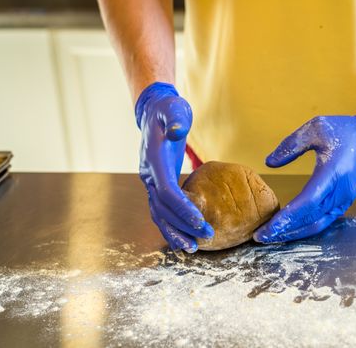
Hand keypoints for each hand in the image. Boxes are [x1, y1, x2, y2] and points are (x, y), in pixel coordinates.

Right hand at [136, 82, 213, 251]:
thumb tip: (176, 131)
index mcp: (154, 160)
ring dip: (175, 231)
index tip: (201, 222)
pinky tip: (186, 235)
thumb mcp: (173, 108)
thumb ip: (175, 118)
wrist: (153, 112)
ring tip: (193, 248)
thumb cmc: (167, 110)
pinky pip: (163, 209)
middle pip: (163, 208)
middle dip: (183, 225)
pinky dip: (172, 223)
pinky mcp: (157, 183)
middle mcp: (148, 173)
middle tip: (207, 236)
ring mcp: (151, 180)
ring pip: (159, 213)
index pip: (167, 191)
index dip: (183, 208)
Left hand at [254, 104, 355, 242]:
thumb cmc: (346, 131)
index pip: (307, 202)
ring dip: (294, 233)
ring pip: (316, 224)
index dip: (287, 217)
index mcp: (332, 173)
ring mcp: (343, 199)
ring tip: (273, 236)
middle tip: (261, 237)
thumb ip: (291, 145)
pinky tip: (291, 228)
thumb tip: (269, 163)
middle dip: (284, 230)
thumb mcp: (316, 128)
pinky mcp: (344, 202)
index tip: (269, 227)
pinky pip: (323, 220)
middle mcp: (339, 192)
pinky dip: (306, 227)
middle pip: (309, 219)